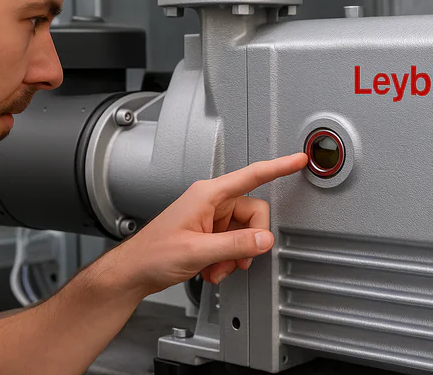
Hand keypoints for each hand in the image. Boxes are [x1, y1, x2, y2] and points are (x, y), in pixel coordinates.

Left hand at [115, 153, 307, 296]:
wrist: (134, 272)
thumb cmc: (153, 254)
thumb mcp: (198, 251)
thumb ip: (235, 244)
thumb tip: (264, 239)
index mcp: (207, 194)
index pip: (251, 176)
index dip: (278, 167)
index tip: (297, 160)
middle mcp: (210, 202)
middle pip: (252, 214)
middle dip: (248, 242)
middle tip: (235, 261)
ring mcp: (209, 218)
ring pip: (243, 233)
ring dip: (234, 255)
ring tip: (216, 268)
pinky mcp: (208, 233)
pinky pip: (232, 243)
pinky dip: (226, 260)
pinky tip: (211, 269)